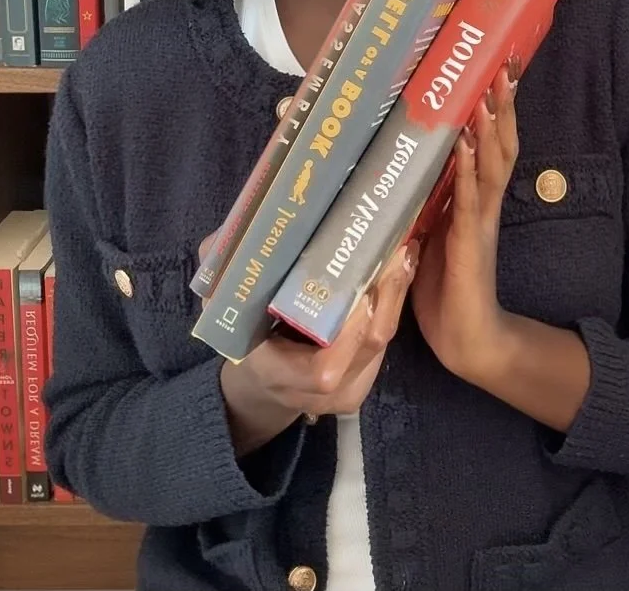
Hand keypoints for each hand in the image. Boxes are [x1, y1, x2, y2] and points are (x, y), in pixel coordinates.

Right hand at [205, 235, 415, 456]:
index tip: (361, 288)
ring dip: (396, 292)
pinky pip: (386, 341)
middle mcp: (318, 392)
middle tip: (394, 247)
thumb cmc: (244, 337)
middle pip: (367, 346)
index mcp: (278, 374)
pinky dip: (395, 302)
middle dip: (385, 294)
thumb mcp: (223, 307)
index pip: (323, 370)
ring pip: (383, 342)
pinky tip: (402, 266)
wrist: (261, 385)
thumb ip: (224, 272)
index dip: (348, 334)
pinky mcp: (364, 380)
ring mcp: (346, 391)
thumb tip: (227, 236)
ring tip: (404, 247)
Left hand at [410, 63, 519, 383]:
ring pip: (491, 164)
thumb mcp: (432, 230)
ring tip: (489, 91)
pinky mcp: (468, 245)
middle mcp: (483, 204)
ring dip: (490, 127)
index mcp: (475, 199)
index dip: (497, 108)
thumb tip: (410, 160)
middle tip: (505, 64)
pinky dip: (467, 169)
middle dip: (503, 104)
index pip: (492, 143)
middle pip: (501, 144)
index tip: (498, 70)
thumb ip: (430, 198)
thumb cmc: (446, 288)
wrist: (468, 341)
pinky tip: (465, 144)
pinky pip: (468, 201)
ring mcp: (479, 223)